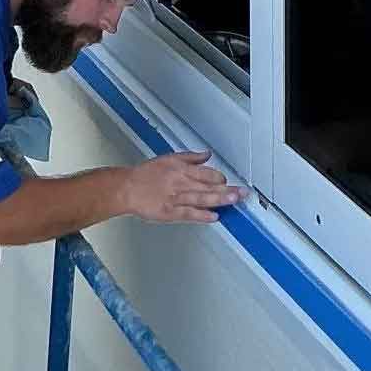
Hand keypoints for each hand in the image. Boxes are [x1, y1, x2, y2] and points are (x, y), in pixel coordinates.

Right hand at [125, 150, 245, 223]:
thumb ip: (190, 157)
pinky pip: (189, 214)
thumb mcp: (168, 159)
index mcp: (181, 169)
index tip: (228, 182)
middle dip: (227, 190)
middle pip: (208, 186)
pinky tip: (214, 217)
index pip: (206, 173)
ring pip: (201, 199)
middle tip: (242, 193)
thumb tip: (207, 154)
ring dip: (219, 200)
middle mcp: (180, 183)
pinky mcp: (170, 212)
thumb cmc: (146, 174)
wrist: (127, 188)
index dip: (219, 178)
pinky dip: (202, 215)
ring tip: (234, 201)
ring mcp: (176, 199)